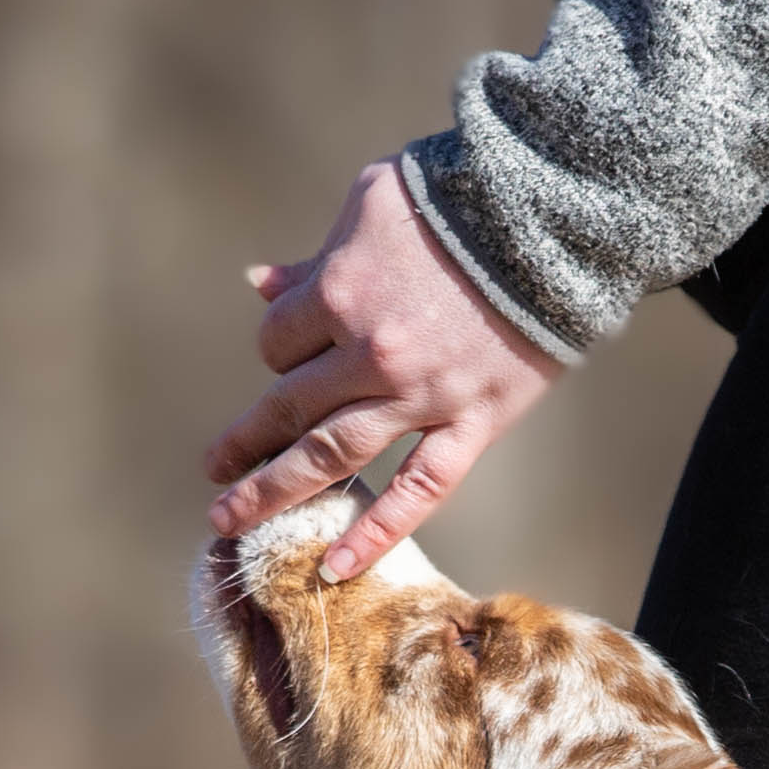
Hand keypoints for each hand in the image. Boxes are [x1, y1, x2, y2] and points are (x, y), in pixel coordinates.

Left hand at [209, 159, 562, 577]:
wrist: (553, 221)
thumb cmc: (457, 200)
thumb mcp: (371, 207)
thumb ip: (316, 258)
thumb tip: (262, 286)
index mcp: (339, 294)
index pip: (278, 342)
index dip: (279, 347)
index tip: (292, 350)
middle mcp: (370, 355)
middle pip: (288, 408)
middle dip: (245, 441)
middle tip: (215, 471)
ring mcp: (421, 397)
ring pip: (332, 456)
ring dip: (275, 491)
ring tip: (232, 520)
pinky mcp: (473, 423)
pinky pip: (421, 489)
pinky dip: (378, 532)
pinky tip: (337, 568)